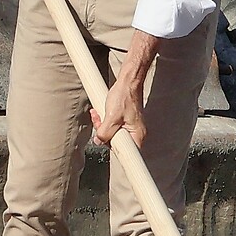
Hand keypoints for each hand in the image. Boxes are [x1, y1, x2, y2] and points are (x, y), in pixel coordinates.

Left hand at [94, 34, 158, 148]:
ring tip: (98, 115)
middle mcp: (135, 133)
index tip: (107, 147)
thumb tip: (98, 141)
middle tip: (99, 123)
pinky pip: (113, 127)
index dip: (114, 150)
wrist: (128, 82)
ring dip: (103, 126)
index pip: (126, 153)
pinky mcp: (125, 122)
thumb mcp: (112, 117)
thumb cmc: (124, 96)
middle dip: (104, 134)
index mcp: (137, 135)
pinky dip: (105, 122)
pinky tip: (100, 114)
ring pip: (113, 134)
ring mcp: (130, 128)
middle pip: (117, 143)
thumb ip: (104, 132)